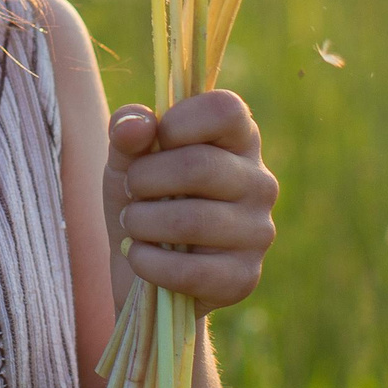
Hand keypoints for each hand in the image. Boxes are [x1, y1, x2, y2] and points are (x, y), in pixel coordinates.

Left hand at [104, 90, 277, 313]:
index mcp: (240, 140)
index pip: (225, 110)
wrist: (144, 271)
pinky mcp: (243, 278)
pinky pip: (191, 272)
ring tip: (133, 224)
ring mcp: (257, 232)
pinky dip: (149, 263)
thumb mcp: (127, 159)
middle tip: (131, 190)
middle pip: (199, 166)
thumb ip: (127, 132)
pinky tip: (139, 257)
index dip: (178, 122)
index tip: (155, 143)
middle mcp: (260, 182)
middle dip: (145, 178)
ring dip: (142, 222)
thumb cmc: (144, 200)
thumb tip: (137, 127)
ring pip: (192, 220)